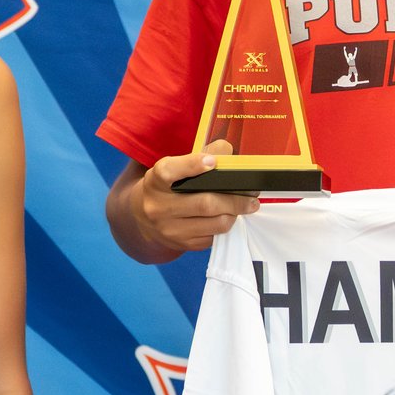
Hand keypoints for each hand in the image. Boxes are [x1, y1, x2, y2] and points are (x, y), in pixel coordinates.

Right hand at [127, 139, 258, 256]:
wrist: (142, 218)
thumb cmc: (166, 186)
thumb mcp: (173, 167)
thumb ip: (201, 154)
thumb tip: (227, 150)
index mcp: (156, 180)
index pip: (170, 171)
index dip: (192, 165)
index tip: (212, 162)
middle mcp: (159, 206)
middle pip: (205, 203)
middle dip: (235, 200)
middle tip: (253, 197)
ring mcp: (170, 228)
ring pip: (215, 223)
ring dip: (234, 214)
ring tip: (244, 207)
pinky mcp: (181, 244)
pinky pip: (213, 237)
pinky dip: (225, 226)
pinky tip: (228, 217)